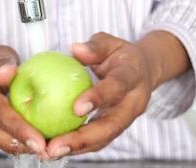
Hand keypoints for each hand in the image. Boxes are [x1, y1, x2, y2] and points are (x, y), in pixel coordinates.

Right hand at [0, 42, 47, 157]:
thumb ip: (2, 61)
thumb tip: (8, 72)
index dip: (19, 129)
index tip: (39, 142)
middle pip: (0, 136)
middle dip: (26, 147)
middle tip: (51, 151)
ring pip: (3, 142)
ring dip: (26, 148)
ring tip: (50, 149)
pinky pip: (4, 138)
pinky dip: (22, 142)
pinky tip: (42, 142)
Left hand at [46, 31, 189, 158]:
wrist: (144, 71)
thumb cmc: (121, 55)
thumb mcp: (110, 43)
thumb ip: (95, 46)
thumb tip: (76, 49)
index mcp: (133, 75)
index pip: (118, 87)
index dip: (99, 98)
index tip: (77, 108)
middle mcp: (134, 102)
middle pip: (112, 125)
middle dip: (83, 139)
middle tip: (55, 147)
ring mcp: (126, 118)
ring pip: (105, 138)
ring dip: (77, 148)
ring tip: (51, 152)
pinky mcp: (116, 127)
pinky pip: (99, 139)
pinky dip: (78, 146)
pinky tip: (57, 148)